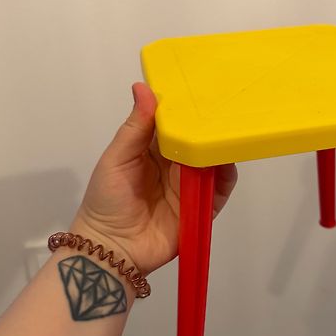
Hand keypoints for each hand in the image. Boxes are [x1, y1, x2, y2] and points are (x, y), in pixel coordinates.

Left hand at [70, 82, 237, 276]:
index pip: (175, 123)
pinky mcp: (201, 208)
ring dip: (219, 150)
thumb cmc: (107, 200)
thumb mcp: (117, 159)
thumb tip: (143, 88)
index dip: (186, 107)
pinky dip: (226, 178)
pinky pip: (219, 191)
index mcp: (152, 149)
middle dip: (209, 127)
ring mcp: (189, 186)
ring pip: (212, 163)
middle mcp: (174, 165)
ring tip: (229, 135)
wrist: (112, 248)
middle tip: (226, 107)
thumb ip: (134, 127)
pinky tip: (227, 166)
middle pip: (197, 141)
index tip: (201, 87)